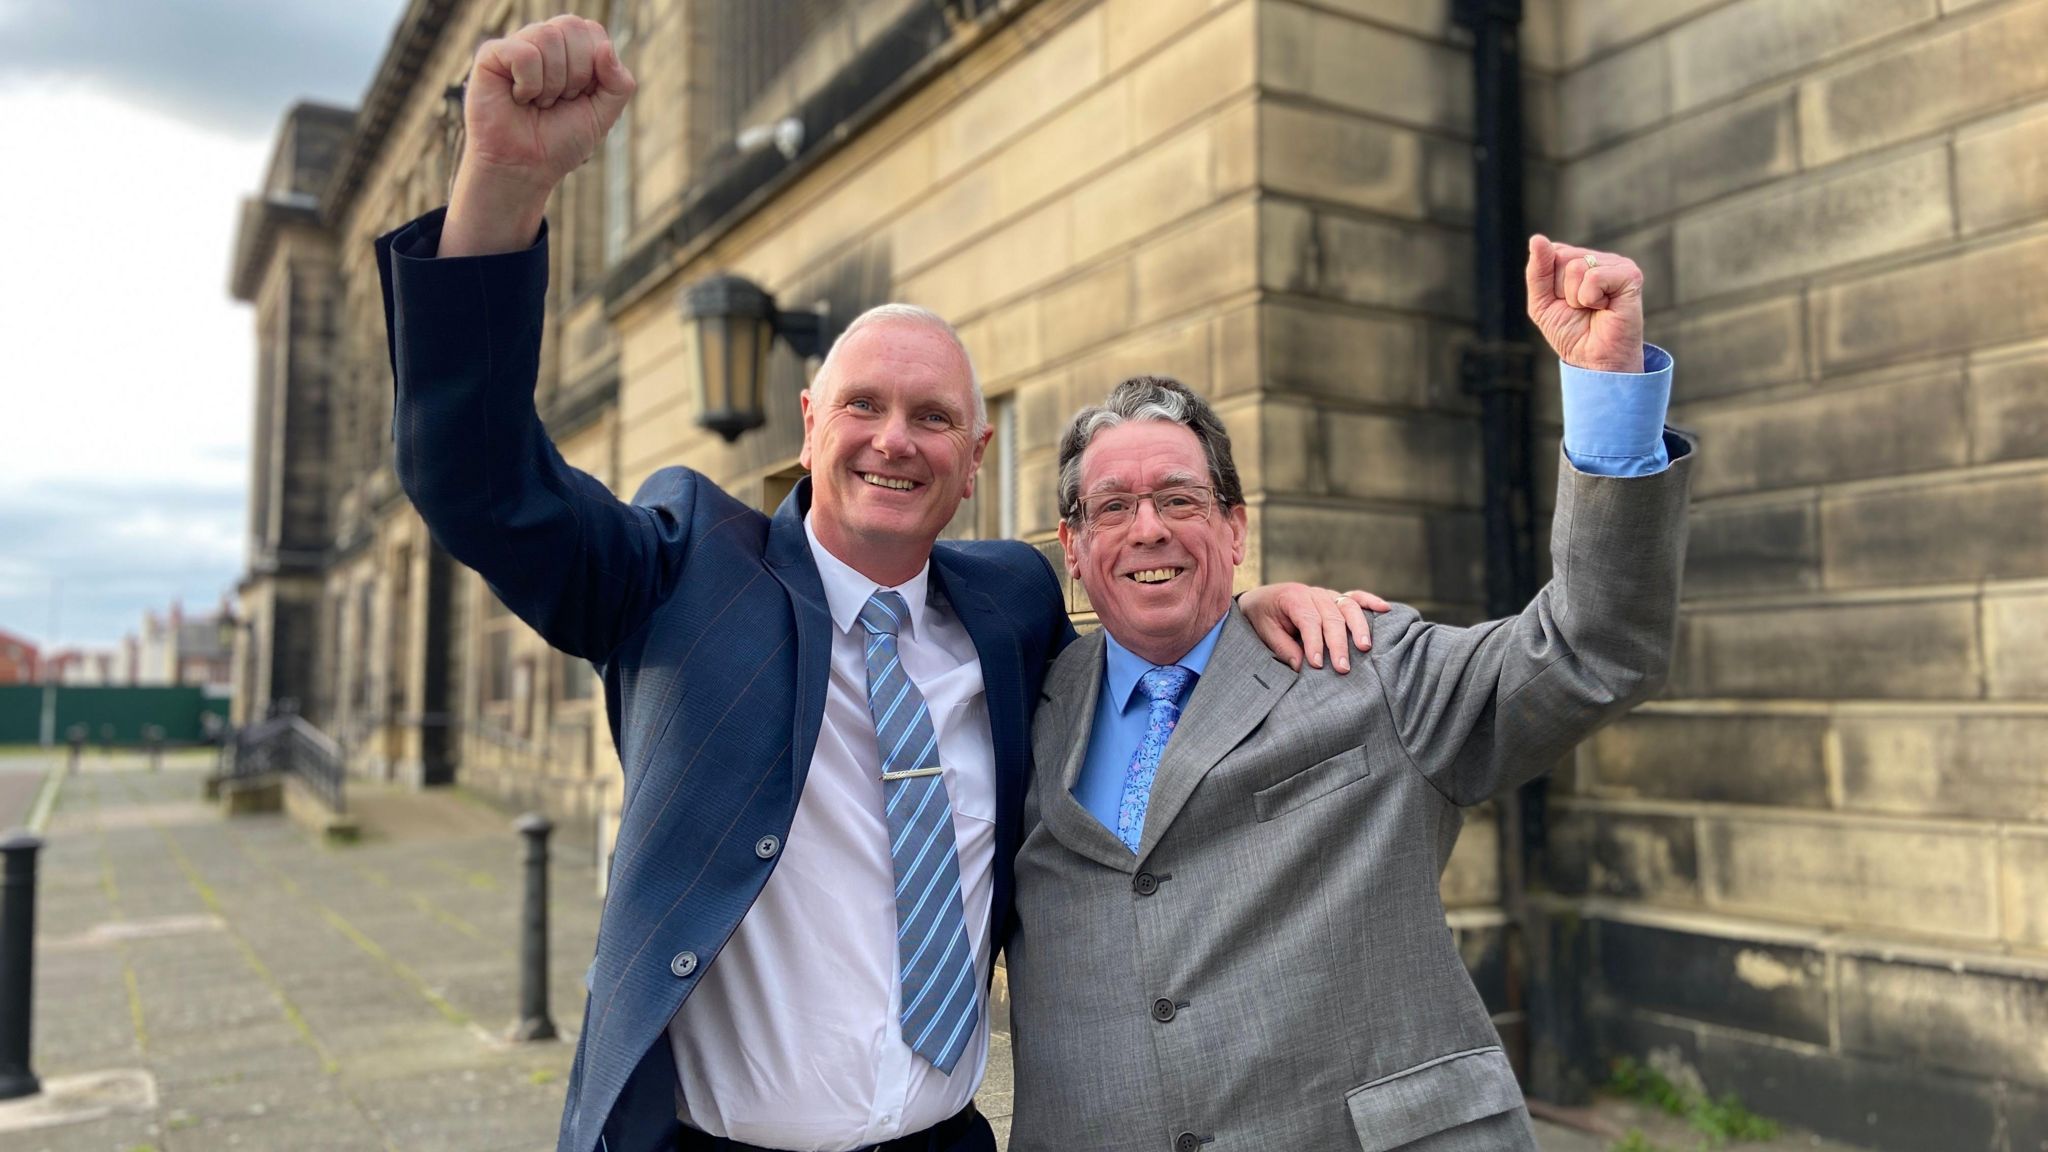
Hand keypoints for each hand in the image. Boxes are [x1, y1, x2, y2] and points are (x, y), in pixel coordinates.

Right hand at [443, 15, 635, 256]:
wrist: (526, 168)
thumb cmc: (561, 141)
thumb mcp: (603, 115)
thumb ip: (619, 83)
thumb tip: (605, 49)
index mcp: (572, 48)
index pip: (593, 31)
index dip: (594, 68)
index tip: (580, 96)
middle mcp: (543, 40)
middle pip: (572, 27)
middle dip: (575, 75)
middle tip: (558, 101)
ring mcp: (517, 45)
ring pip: (548, 37)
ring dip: (551, 84)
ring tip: (538, 102)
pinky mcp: (491, 55)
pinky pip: (524, 53)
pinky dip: (529, 84)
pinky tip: (518, 98)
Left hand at [1239, 585, 1391, 673]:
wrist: (1262, 599)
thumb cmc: (1263, 617)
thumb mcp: (1264, 631)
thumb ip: (1282, 647)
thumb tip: (1300, 666)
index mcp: (1293, 598)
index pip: (1308, 621)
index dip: (1314, 643)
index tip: (1318, 665)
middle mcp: (1313, 593)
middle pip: (1331, 617)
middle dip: (1338, 644)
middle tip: (1342, 668)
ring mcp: (1327, 594)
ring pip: (1348, 607)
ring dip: (1358, 627)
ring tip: (1365, 648)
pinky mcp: (1337, 598)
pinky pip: (1356, 597)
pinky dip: (1371, 602)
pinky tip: (1386, 609)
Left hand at [1525, 235, 1644, 373]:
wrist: (1593, 360)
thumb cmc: (1571, 333)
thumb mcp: (1542, 303)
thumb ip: (1537, 272)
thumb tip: (1538, 238)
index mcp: (1578, 261)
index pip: (1550, 252)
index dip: (1548, 282)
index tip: (1560, 302)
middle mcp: (1597, 258)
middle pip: (1562, 258)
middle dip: (1561, 291)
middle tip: (1579, 308)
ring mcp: (1616, 264)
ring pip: (1576, 267)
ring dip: (1576, 297)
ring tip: (1592, 309)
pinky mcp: (1630, 274)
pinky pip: (1594, 276)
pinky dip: (1591, 298)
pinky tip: (1604, 308)